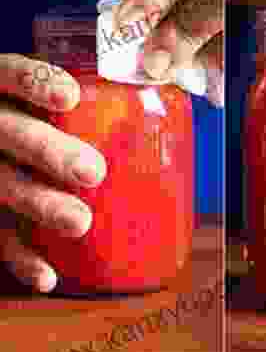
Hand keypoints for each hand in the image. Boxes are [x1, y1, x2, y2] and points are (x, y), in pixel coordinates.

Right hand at [0, 55, 105, 291]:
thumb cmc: (37, 117)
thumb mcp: (40, 98)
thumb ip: (83, 99)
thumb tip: (163, 103)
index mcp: (1, 90)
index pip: (9, 75)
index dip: (35, 82)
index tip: (71, 96)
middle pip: (9, 133)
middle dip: (49, 151)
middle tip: (93, 171)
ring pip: (0, 185)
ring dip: (40, 205)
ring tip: (80, 222)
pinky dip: (20, 259)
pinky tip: (49, 276)